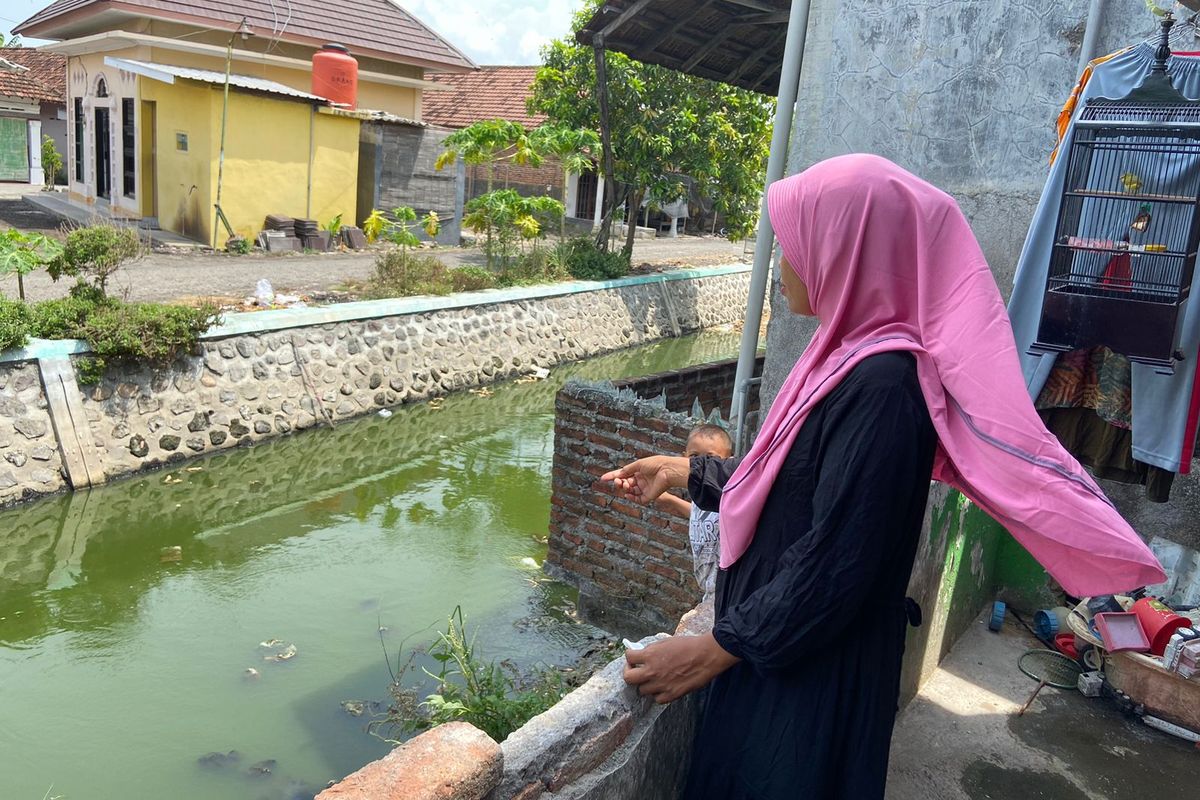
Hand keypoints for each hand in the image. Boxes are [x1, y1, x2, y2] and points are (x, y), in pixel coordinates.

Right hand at [601, 456, 689, 504]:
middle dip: (619, 482)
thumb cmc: (656, 464)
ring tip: (624, 484)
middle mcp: (641, 480)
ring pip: (630, 491)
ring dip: (624, 488)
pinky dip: (631, 497)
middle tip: (617, 481)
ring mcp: (645, 488)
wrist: (668, 471)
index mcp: (638, 471)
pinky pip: (637, 499)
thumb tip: (617, 474)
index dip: (613, 476)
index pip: (623, 474)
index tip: (603, 478)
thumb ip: (627, 469)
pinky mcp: (649, 496)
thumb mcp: (639, 464)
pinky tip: (627, 494)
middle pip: (625, 483)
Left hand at [623, 633, 739, 703]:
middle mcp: (652, 671)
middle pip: (628, 678)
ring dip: (646, 685)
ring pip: (642, 691)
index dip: (630, 657)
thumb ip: (652, 650)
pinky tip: (663, 687)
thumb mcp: (666, 642)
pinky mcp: (672, 694)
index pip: (629, 657)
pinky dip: (658, 694)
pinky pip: (657, 699)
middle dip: (630, 674)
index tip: (633, 658)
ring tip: (653, 680)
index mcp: (650, 655)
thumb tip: (643, 655)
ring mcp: (661, 684)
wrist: (706, 655)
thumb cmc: (688, 645)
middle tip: (635, 671)